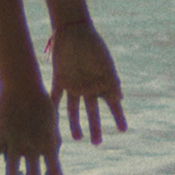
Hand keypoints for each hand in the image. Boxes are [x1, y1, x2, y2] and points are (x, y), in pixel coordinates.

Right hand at [0, 83, 64, 174]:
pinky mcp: (0, 135)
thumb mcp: (52, 122)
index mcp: (49, 143)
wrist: (23, 84)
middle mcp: (33, 146)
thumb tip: (56, 150)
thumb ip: (53, 139)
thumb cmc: (41, 101)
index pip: (55, 170)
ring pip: (13, 170)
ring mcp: (16, 142)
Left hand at [52, 25, 126, 144]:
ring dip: (75, 124)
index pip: (112, 104)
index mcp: (102, 83)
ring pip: (74, 109)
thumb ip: (111, 81)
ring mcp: (74, 85)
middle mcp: (88, 87)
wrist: (74, 31)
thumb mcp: (105, 64)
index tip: (123, 130)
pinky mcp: (60, 80)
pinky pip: (55, 97)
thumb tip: (119, 98)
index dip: (118, 117)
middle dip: (94, 127)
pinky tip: (51, 121)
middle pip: (92, 112)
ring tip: (77, 138)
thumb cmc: (93, 46)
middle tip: (96, 143)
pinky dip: (53, 107)